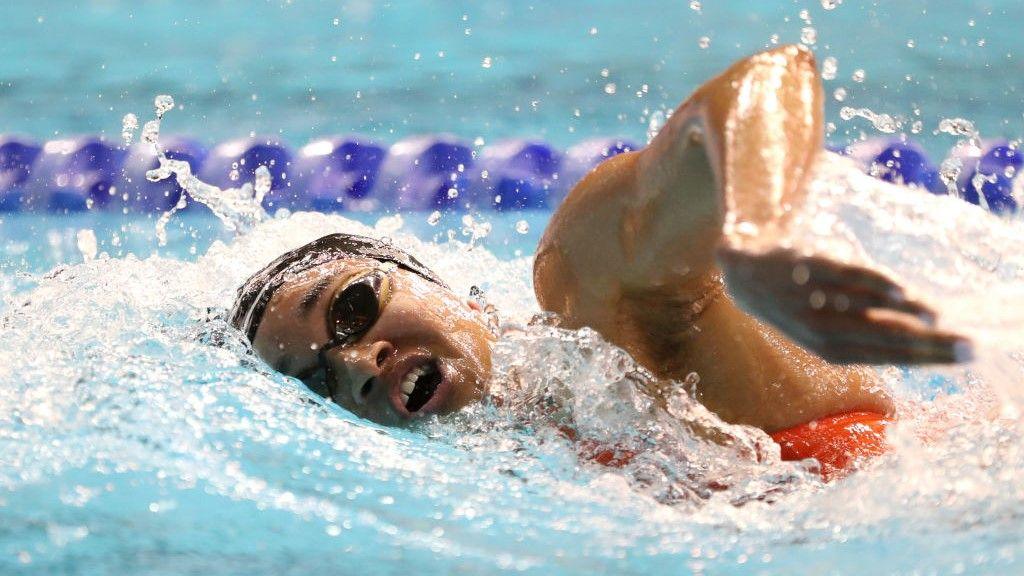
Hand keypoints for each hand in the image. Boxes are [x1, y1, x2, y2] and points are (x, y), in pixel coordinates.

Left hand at [717, 245, 972, 364]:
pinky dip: (870, 284)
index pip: (885, 357)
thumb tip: (921, 333)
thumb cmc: (796, 302)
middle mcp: (820, 328)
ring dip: (903, 314)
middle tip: (967, 346)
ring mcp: (813, 298)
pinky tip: (898, 291)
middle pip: (882, 338)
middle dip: (926, 344)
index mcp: (828, 349)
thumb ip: (866, 332)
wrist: (743, 271)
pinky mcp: (807, 267)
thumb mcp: (825, 327)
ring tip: (938, 320)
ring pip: (864, 309)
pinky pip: (843, 277)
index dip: (923, 359)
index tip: (963, 358)